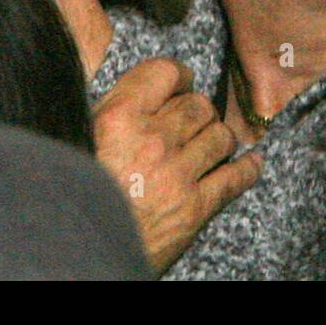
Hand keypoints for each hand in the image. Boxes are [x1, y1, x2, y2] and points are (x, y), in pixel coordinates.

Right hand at [93, 58, 261, 273]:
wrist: (80, 251)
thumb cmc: (76, 193)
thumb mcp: (80, 140)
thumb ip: (112, 111)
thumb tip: (129, 75)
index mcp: (117, 118)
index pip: (166, 72)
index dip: (178, 77)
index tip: (180, 84)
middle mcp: (151, 140)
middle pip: (198, 105)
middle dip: (198, 112)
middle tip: (193, 122)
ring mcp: (176, 174)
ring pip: (221, 136)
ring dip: (218, 139)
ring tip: (211, 146)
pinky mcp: (194, 208)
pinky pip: (235, 177)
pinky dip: (247, 168)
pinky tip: (249, 164)